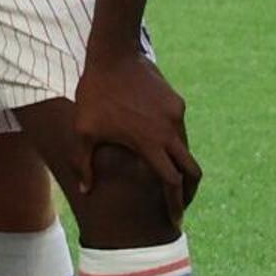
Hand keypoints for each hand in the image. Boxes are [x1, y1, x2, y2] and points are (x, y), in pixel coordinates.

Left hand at [62, 40, 200, 207]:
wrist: (113, 54)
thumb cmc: (94, 94)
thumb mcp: (83, 131)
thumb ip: (84, 164)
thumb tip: (85, 191)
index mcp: (149, 143)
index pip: (171, 183)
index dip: (175, 205)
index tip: (174, 221)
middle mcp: (169, 131)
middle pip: (191, 170)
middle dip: (189, 192)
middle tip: (181, 206)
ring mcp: (176, 115)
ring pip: (186, 148)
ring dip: (179, 165)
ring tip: (166, 176)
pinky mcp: (176, 102)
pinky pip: (179, 128)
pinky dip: (172, 142)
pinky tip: (156, 143)